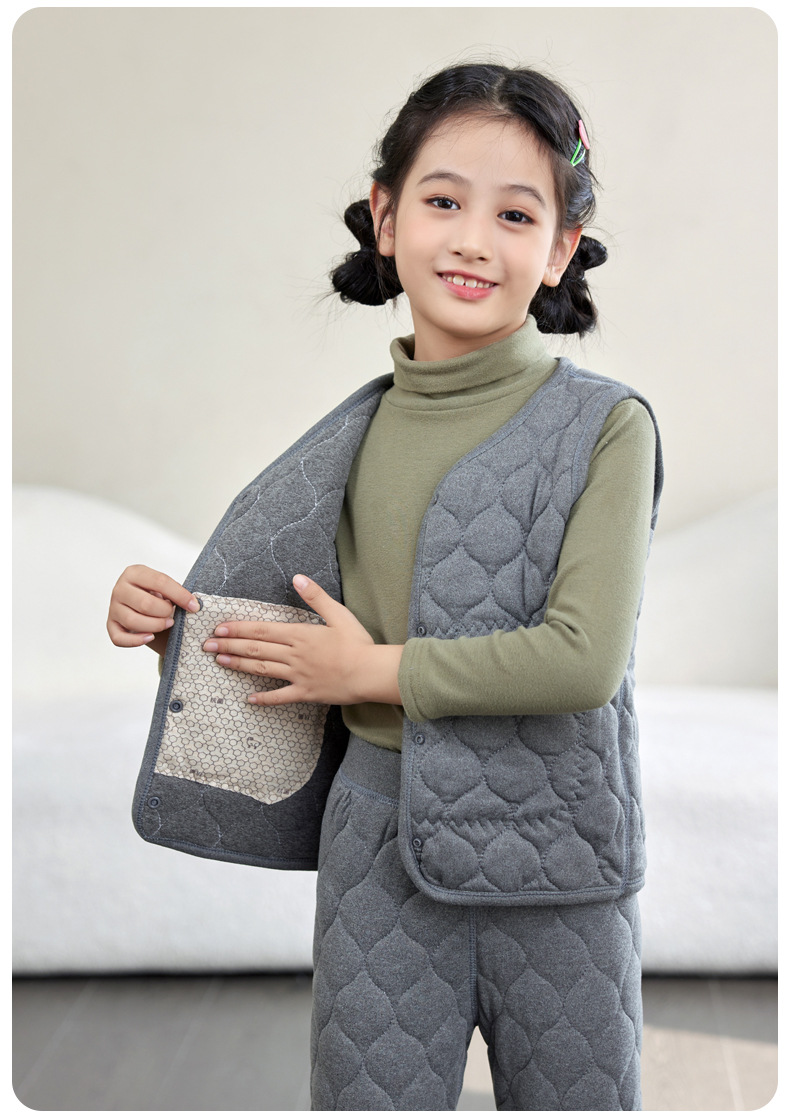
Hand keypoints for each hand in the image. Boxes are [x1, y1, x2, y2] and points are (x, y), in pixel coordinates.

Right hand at [108, 565, 199, 650]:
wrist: (142, 604)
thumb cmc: (156, 594)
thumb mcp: (164, 587)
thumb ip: (175, 592)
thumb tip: (193, 605)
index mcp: (134, 573)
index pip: (159, 582)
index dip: (180, 595)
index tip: (194, 606)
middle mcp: (120, 589)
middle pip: (145, 604)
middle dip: (165, 612)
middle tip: (173, 616)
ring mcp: (113, 608)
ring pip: (133, 621)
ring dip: (155, 626)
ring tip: (167, 624)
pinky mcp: (111, 625)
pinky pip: (120, 638)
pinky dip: (136, 641)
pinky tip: (150, 637)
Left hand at [202, 574, 402, 706]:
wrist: (370, 672)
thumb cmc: (358, 643)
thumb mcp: (339, 614)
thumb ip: (316, 596)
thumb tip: (297, 577)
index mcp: (300, 634)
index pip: (262, 630)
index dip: (239, 629)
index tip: (220, 628)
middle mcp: (294, 655)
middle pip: (256, 649)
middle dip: (229, 645)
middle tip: (207, 644)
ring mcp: (298, 675)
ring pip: (262, 669)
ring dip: (239, 665)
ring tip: (219, 661)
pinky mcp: (305, 693)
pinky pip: (280, 697)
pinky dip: (264, 699)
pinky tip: (249, 699)